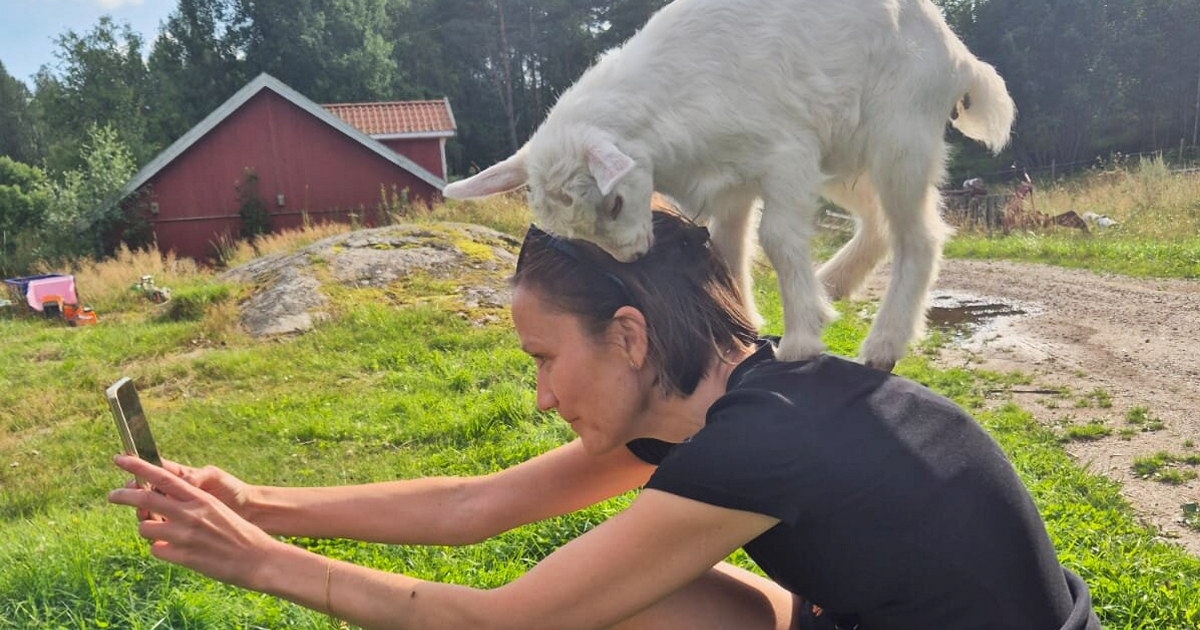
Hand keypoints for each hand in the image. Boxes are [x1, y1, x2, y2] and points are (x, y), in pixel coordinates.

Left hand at [108, 455, 283, 589]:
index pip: (163, 477)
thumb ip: (190, 507)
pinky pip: (156, 550)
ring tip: (165, 535)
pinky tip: (177, 551)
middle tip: (112, 495)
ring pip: (146, 529)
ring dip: (149, 530)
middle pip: (145, 500)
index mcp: (200, 498)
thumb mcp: (216, 510)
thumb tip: (163, 509)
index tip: (120, 460)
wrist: (258, 558)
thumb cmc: (240, 533)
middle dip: (123, 495)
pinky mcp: (183, 557)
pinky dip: (162, 550)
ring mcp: (185, 536)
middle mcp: (190, 513)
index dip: (139, 467)